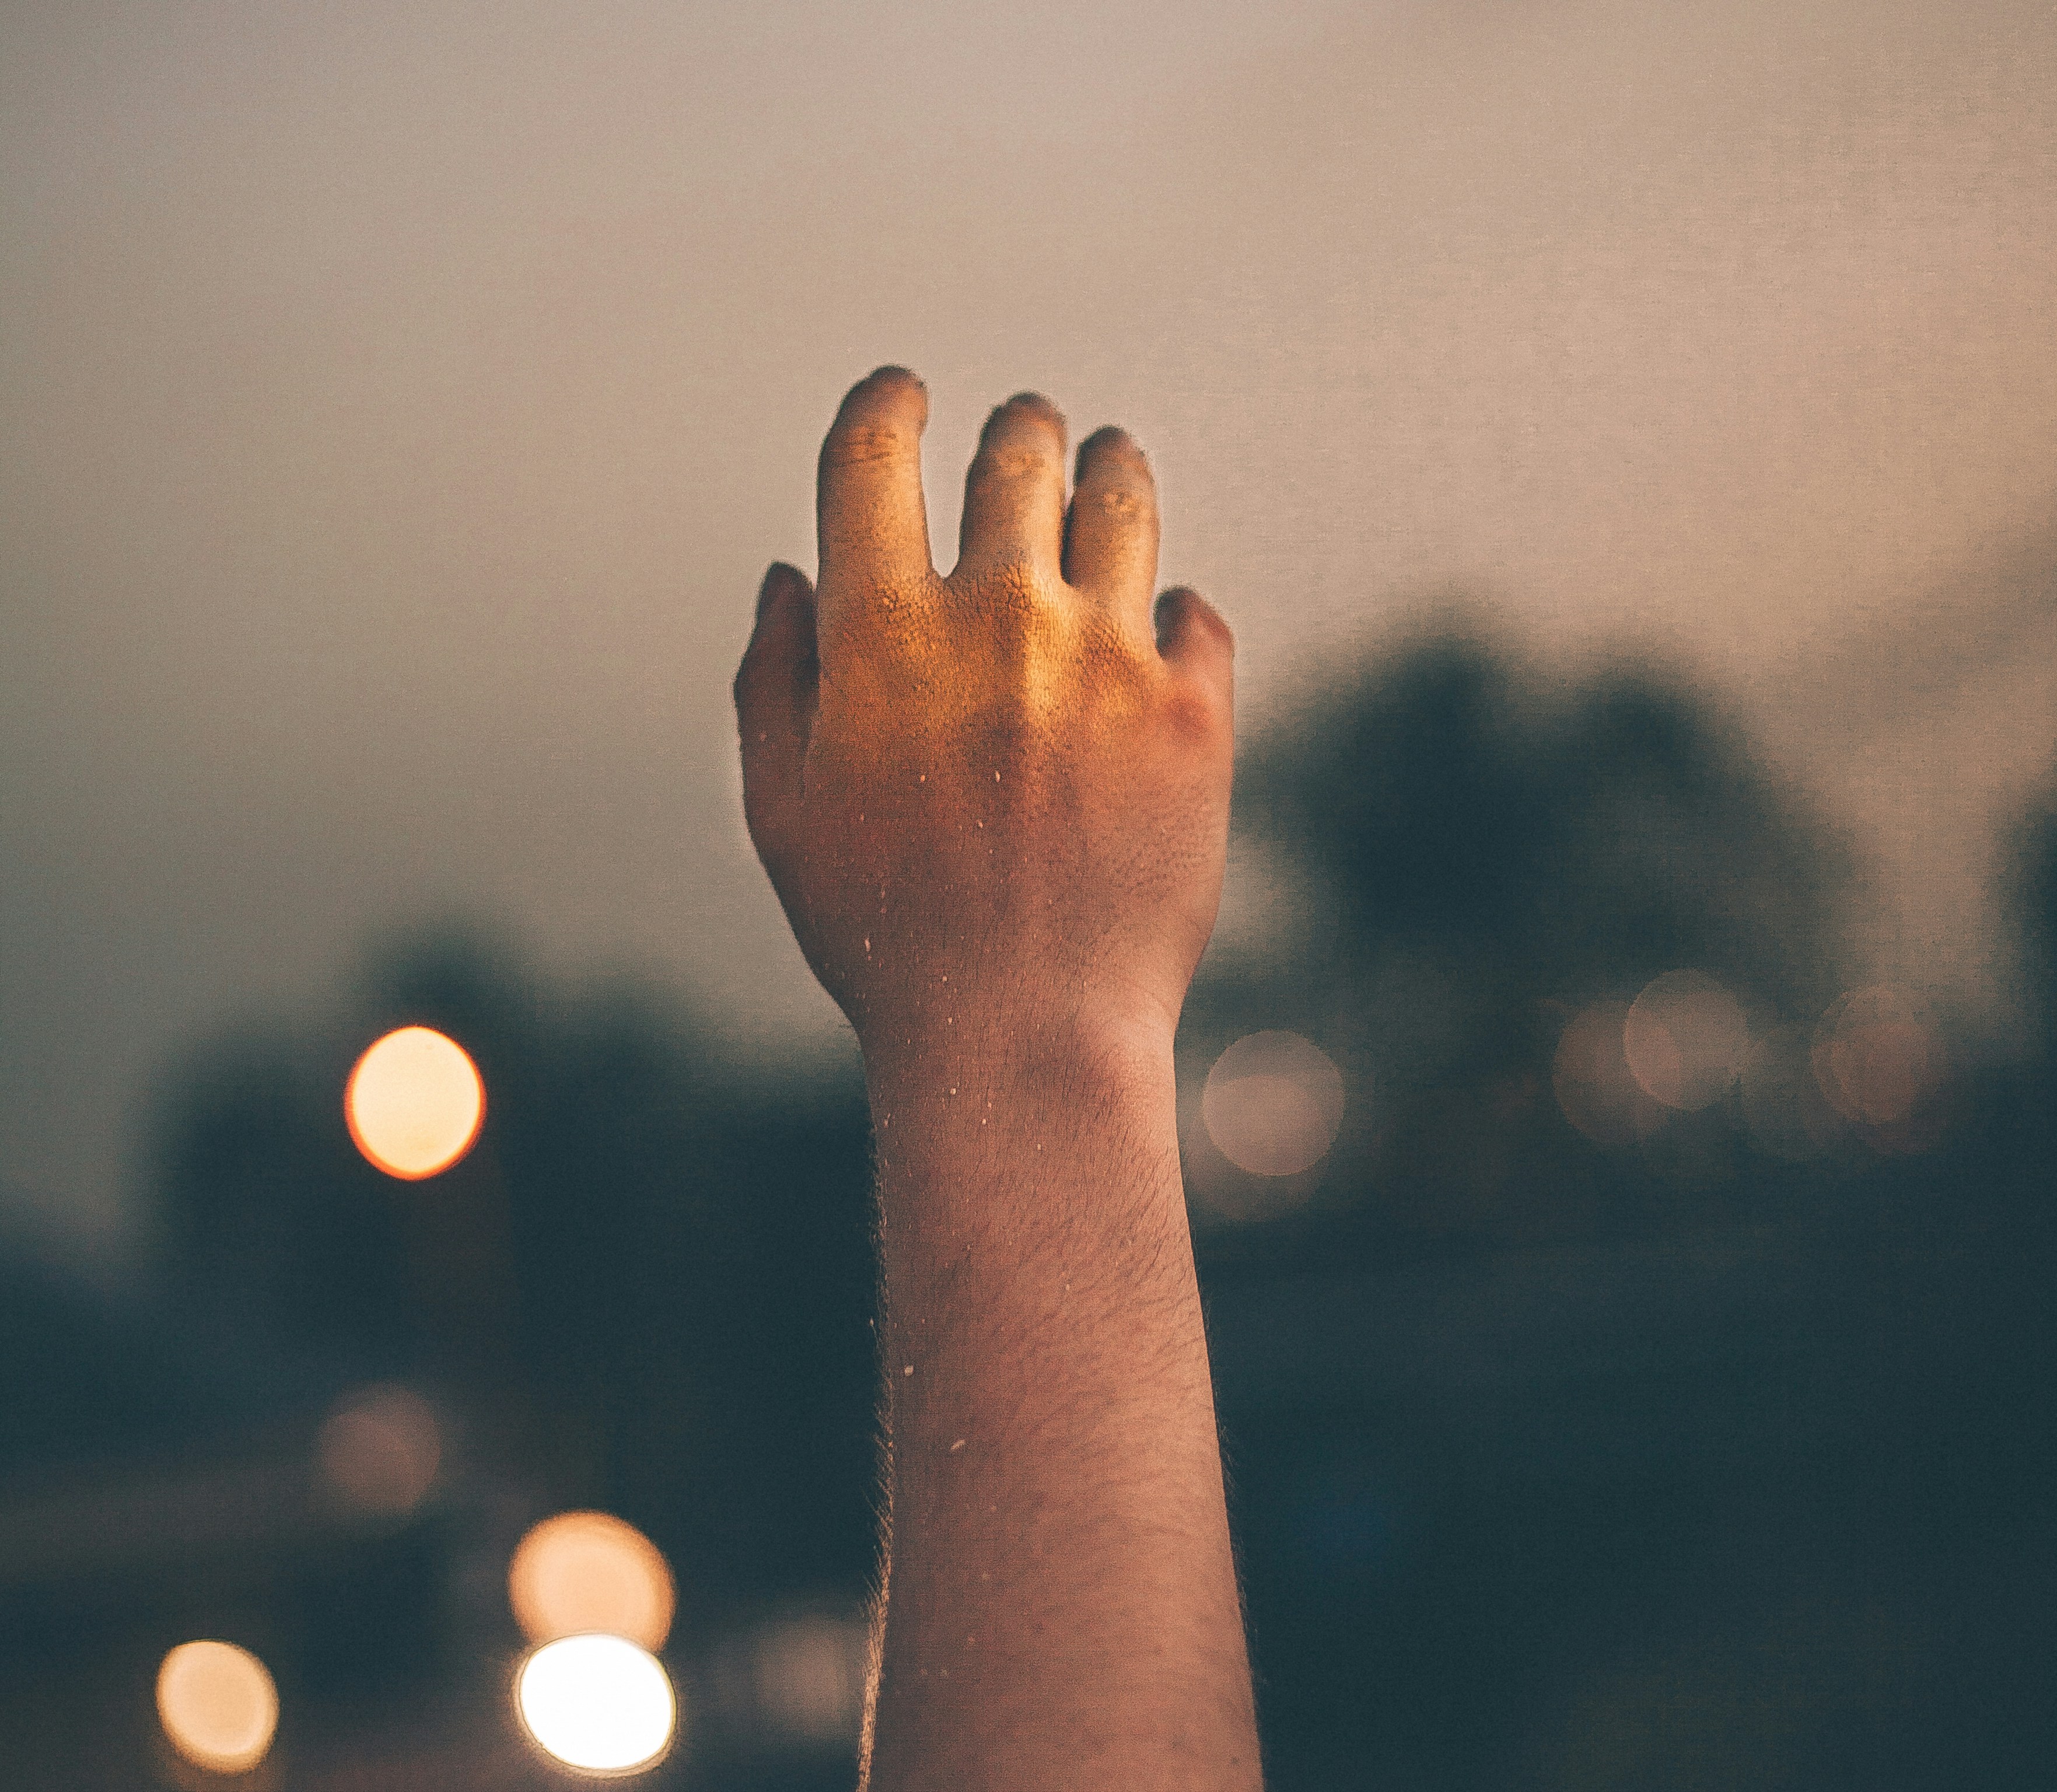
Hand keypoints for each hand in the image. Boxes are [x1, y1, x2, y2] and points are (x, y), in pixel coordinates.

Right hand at [734, 369, 1234, 1080]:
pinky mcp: (1196, 713)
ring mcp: (1107, 658)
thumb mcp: (784, 818)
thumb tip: (788, 575)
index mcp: (879, 634)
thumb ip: (772, 681)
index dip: (889, 404)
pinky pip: (1196, 614)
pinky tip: (1156, 642)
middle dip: (1016, 433)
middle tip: (1023, 438)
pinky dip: (1173, 618)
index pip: (875, 452)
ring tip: (1107, 472)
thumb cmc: (890, 942)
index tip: (905, 398)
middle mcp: (997, 618)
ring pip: (1123, 497)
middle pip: (1016, 451)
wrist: (1025, 1041)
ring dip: (1108, 473)